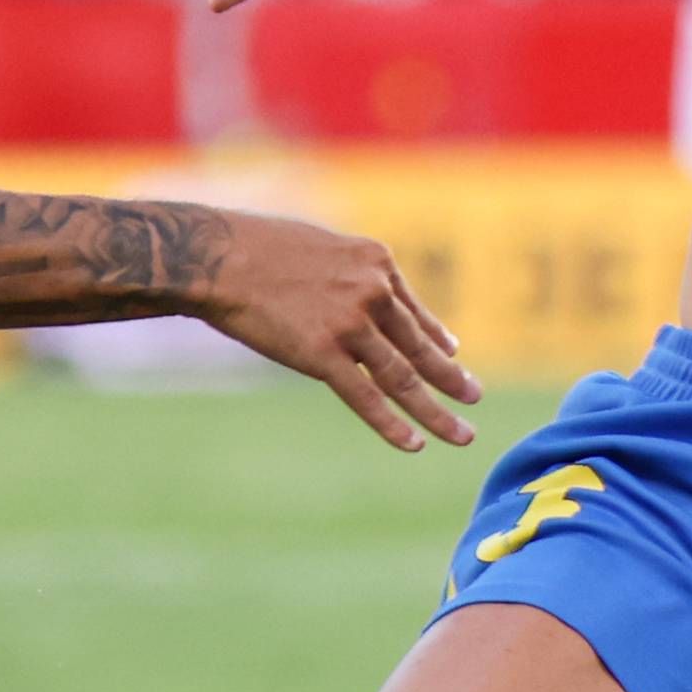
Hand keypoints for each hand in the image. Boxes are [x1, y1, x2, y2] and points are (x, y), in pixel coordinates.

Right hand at [195, 212, 482, 451]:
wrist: (217, 257)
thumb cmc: (258, 248)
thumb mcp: (322, 248)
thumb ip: (354, 273)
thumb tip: (379, 296)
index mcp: (376, 261)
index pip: (414, 310)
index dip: (437, 338)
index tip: (454, 355)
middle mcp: (373, 290)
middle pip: (420, 347)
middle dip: (452, 378)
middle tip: (474, 398)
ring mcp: (351, 324)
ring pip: (404, 377)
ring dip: (437, 411)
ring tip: (462, 434)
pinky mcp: (323, 353)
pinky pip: (367, 397)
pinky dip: (393, 424)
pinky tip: (414, 443)